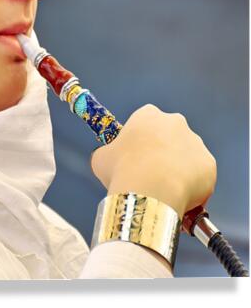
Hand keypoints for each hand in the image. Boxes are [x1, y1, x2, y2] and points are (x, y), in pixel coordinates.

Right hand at [90, 104, 216, 215]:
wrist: (151, 190)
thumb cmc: (122, 169)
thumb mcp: (101, 158)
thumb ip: (108, 153)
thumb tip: (108, 160)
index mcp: (148, 115)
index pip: (146, 121)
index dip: (140, 138)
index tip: (135, 154)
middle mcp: (175, 123)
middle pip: (170, 136)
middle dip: (163, 151)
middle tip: (151, 172)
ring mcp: (196, 143)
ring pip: (187, 156)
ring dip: (178, 168)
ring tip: (164, 188)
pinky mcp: (209, 164)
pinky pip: (200, 175)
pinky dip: (192, 185)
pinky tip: (178, 195)